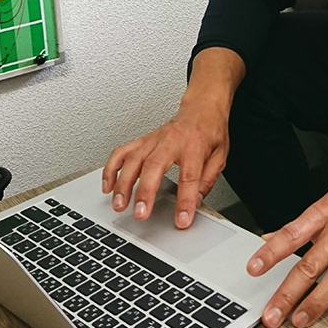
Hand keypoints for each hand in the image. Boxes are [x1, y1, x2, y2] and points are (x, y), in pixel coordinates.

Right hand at [102, 98, 228, 228]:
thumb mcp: (220, 156)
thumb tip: (196, 202)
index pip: (189, 177)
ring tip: (119, 204)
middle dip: (145, 192)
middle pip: (153, 167)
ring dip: (123, 184)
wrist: (201, 106)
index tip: (181, 220)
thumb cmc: (210, 129)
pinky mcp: (142, 140)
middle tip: (141, 214)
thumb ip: (207, 180)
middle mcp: (170, 141)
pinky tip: (108, 186)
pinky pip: (121, 152)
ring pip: (133, 160)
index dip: (184, 201)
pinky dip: (111, 169)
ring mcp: (153, 140)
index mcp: (194, 146)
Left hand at [246, 159, 327, 327]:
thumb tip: (269, 239)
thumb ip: (299, 225)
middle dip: (288, 293)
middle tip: (273, 313)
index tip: (254, 270)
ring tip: (301, 319)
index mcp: (324, 213)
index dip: (270, 253)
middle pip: (311, 265)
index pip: (291, 235)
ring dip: (318, 302)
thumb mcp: (325, 200)